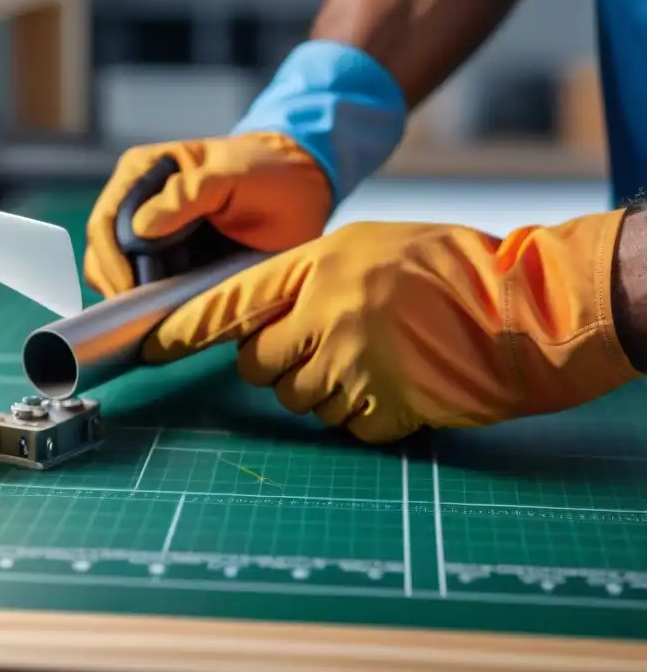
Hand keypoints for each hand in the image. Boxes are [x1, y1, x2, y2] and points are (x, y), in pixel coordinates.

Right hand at [83, 132, 331, 296]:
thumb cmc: (270, 173)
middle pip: (104, 251)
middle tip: (145, 312)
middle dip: (118, 283)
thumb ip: (189, 194)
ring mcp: (150, 235)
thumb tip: (140, 228)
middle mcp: (136, 201)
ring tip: (159, 315)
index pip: (106, 219)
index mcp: (143, 171)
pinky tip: (168, 314)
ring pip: (117, 273)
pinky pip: (145, 287)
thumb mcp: (235, 175)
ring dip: (133, 297)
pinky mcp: (168, 262)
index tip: (131, 289)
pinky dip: (151, 304)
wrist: (304, 190)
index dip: (111, 258)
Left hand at [143, 211, 640, 442]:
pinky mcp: (379, 411)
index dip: (184, 331)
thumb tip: (254, 321)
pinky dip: (357, 410)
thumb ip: (304, 280)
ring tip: (369, 355)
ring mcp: (352, 369)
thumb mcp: (366, 247)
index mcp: (318, 270)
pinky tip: (390, 379)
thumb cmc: (445, 267)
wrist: (520, 310)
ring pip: (295, 399)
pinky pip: (339, 424)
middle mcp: (326, 319)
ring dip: (320, 385)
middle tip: (319, 340)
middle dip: (276, 360)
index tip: (150, 347)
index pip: (228, 305)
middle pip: (257, 366)